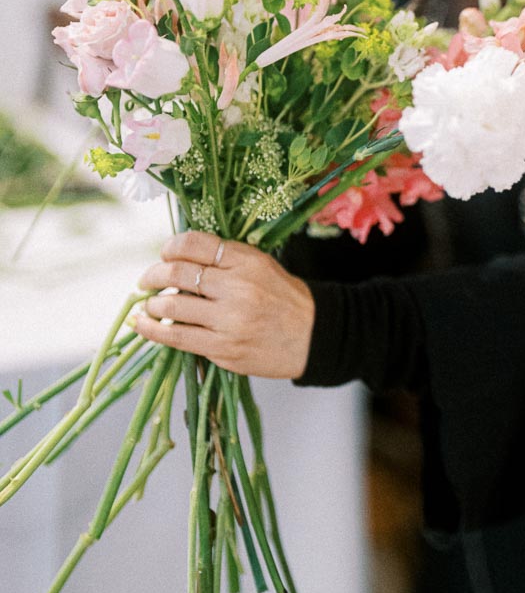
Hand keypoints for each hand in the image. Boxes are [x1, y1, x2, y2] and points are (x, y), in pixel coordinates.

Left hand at [135, 231, 314, 378]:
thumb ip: (225, 260)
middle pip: (178, 273)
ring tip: (149, 305)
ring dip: (152, 303)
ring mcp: (229, 320)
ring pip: (173, 305)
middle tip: (146, 280)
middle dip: (153, 275)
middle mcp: (237, 287)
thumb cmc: (284, 299)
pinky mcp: (223, 348)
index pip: (195, 244)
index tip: (163, 255)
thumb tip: (177, 260)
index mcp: (247, 261)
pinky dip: (152, 329)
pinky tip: (142, 324)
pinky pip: (177, 337)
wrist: (313, 336)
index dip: (170, 247)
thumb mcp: (262, 266)